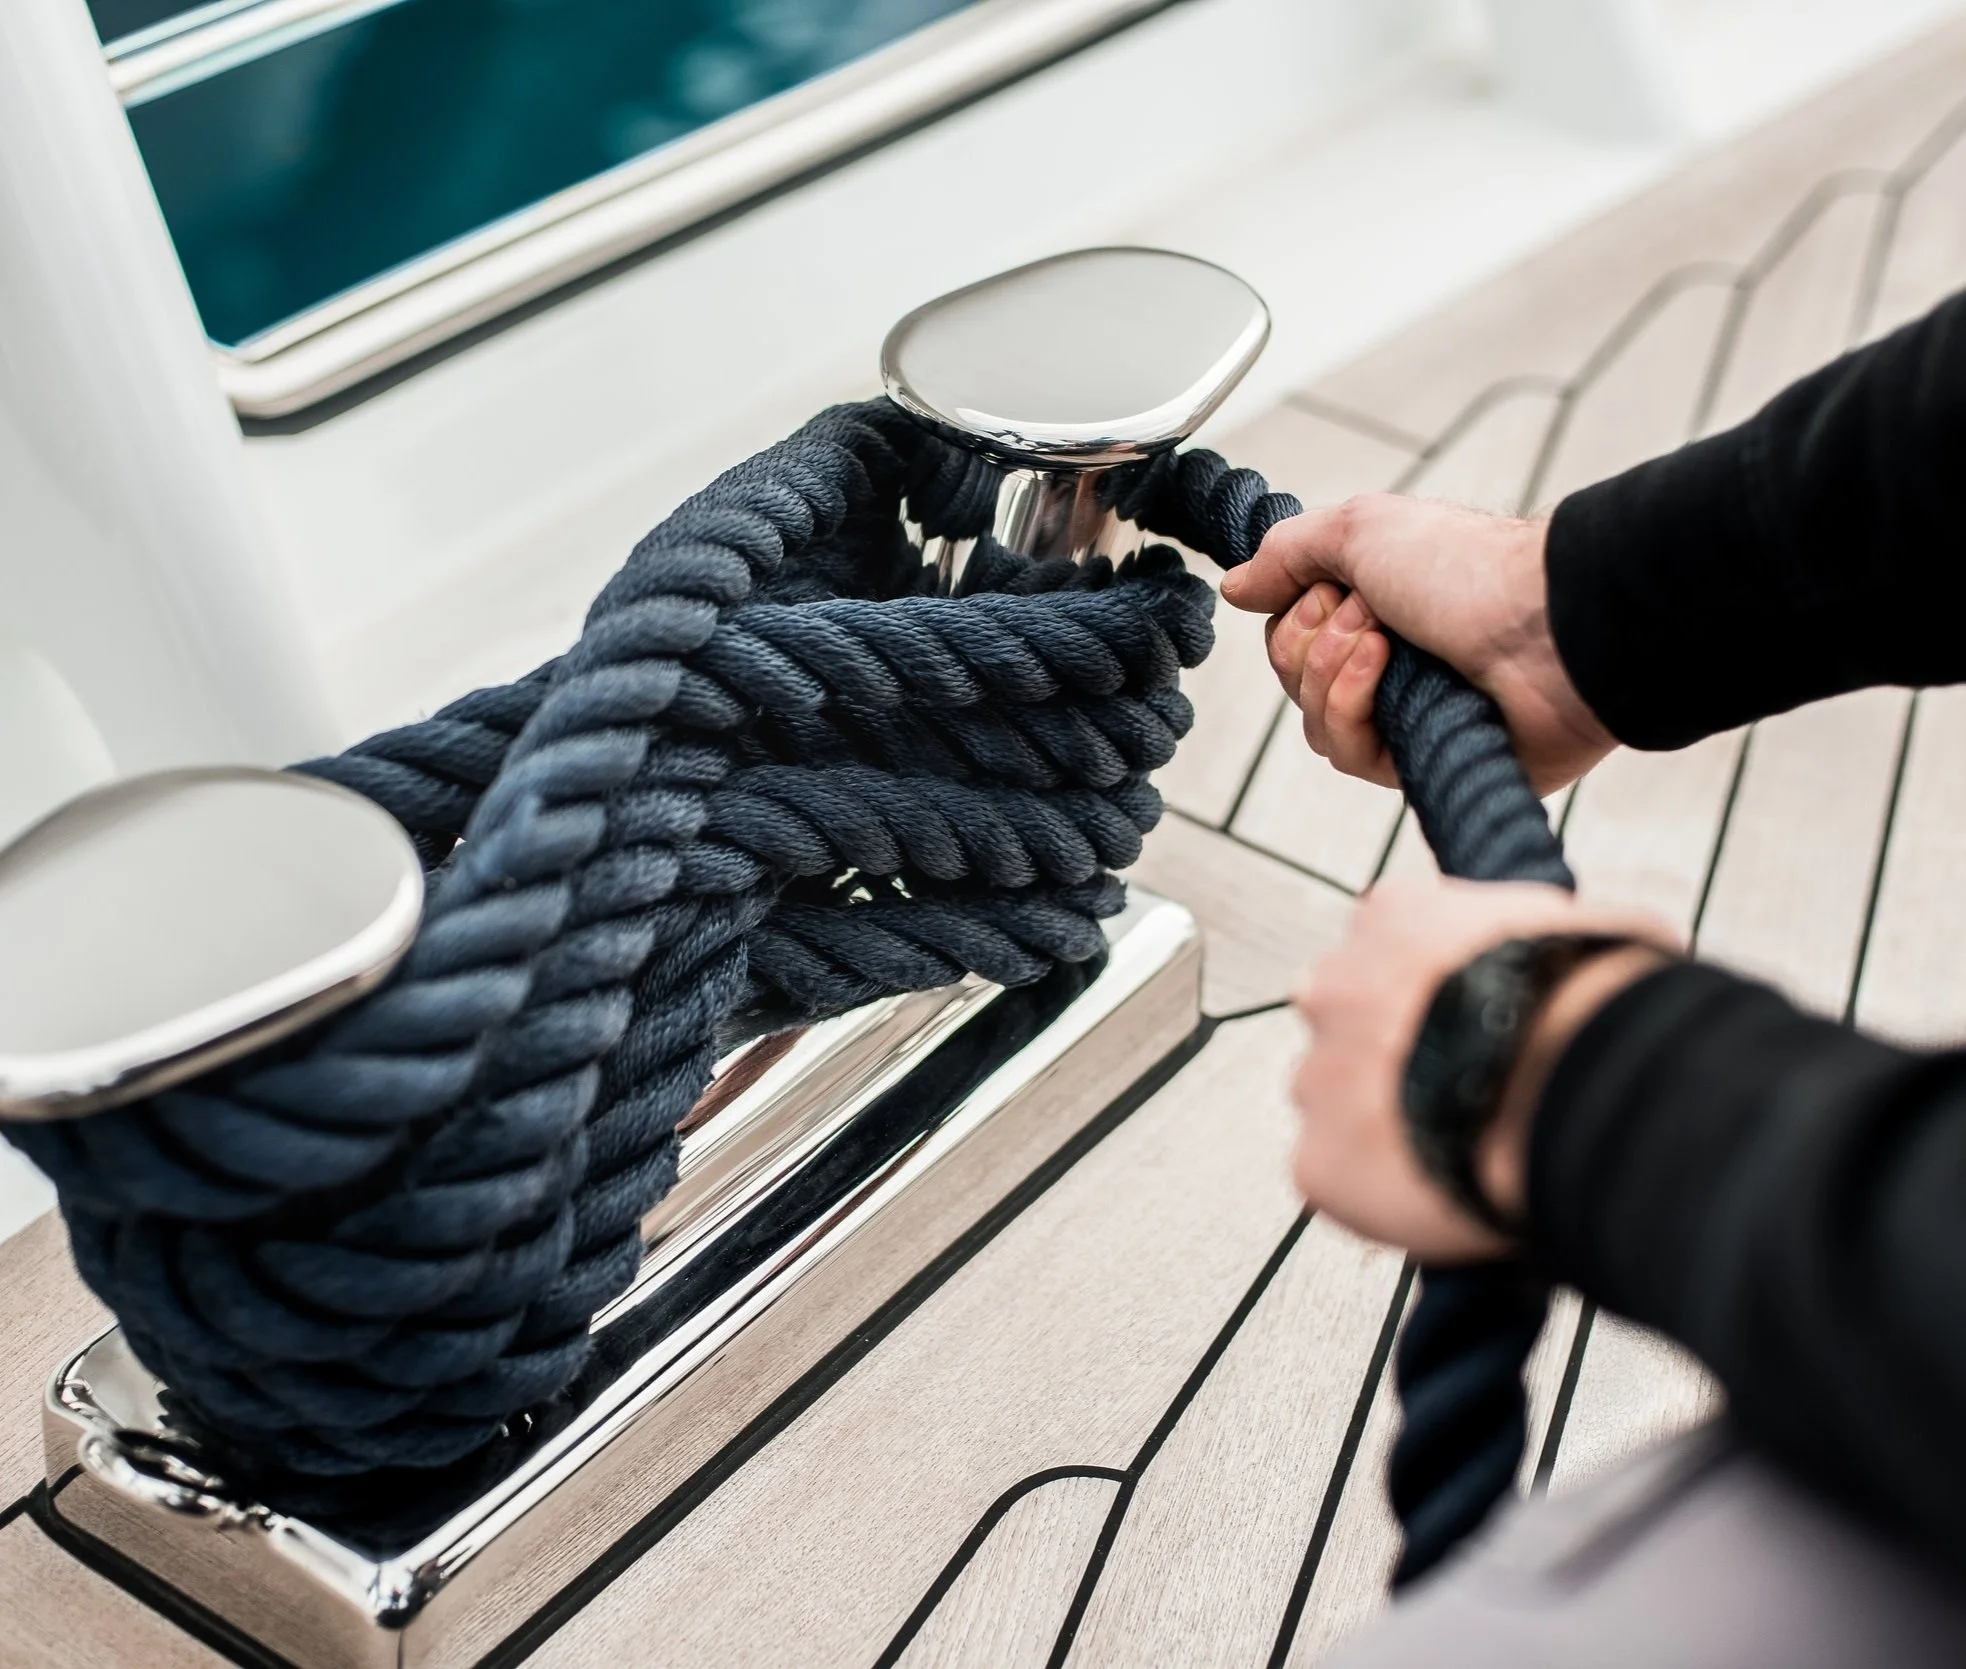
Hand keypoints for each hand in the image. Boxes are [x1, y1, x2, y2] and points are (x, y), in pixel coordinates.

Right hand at [1220, 496, 1615, 793]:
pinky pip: (1351, 756)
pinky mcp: (1424, 761)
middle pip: (1294, 679)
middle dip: (1312, 643)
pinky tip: (1387, 675)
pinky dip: (1353, 708)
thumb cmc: (1470, 569)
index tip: (1333, 589)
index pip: (1288, 635)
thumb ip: (1287, 552)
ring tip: (1383, 641)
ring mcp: (1407, 715)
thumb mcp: (1362, 528)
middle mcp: (1388, 664)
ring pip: (1315, 723)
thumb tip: (1235, 587)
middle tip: (1367, 612)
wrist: (1549, 626)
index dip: (1294, 616)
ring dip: (1333, 675)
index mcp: (1377, 608)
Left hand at [1289, 877, 1677, 1261]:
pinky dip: (1382, 1198)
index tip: (1473, 1029)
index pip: (1392, 950)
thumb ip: (1550, 939)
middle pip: (1349, 1025)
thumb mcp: (1587, 935)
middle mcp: (1335, 985)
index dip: (1437, 998)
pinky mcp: (1319, 1162)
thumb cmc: (1599, 1008)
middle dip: (1393, 1058)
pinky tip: (1445, 1197)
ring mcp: (1318, 1075)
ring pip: (1337, 1108)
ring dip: (1385, 1128)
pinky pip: (1340, 1185)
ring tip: (1464, 1152)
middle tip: (1463, 1095)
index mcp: (1395, 916)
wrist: (1575, 1086)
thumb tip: (1584, 960)